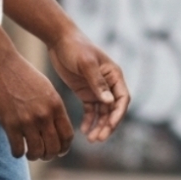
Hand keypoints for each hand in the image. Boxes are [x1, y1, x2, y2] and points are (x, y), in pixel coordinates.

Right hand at [0, 46, 73, 159]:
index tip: (59, 151)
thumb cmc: (23, 75)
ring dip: (34, 156)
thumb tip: (56, 127)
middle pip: (53, 147)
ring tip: (30, 153)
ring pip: (36, 152)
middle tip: (43, 154)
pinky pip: (18, 149)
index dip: (64, 148)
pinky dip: (18, 153)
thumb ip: (53, 108)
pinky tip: (16, 149)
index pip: (67, 136)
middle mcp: (44, 115)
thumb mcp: (46, 89)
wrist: (1, 64)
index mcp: (56, 106)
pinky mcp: (10, 124)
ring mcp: (27, 121)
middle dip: (49, 155)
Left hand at [47, 28, 129, 143]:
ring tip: (92, 139)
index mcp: (114, 75)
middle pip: (113, 109)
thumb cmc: (75, 47)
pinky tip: (84, 131)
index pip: (122, 98)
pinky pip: (91, 111)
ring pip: (102, 113)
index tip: (110, 126)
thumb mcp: (86, 64)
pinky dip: (89, 121)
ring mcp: (97, 89)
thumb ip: (97, 82)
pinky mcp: (85, 92)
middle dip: (108, 125)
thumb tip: (109, 102)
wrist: (59, 40)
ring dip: (99, 126)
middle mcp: (109, 84)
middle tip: (99, 139)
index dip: (118, 114)